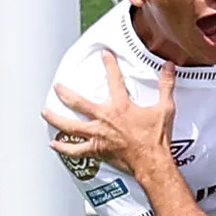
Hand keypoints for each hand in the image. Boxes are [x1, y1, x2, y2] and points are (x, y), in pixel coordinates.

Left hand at [41, 47, 178, 179]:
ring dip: (55, 118)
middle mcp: (104, 119)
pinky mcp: (96, 150)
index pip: (114, 80)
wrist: (152, 161)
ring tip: (45, 113)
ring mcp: (97, 135)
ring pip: (70, 126)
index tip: (104, 54)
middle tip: (57, 86)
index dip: (110, 65)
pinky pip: (75, 150)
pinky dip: (64, 147)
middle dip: (65, 92)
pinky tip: (54, 144)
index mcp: (121, 107)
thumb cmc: (157, 137)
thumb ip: (166, 86)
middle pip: (78, 103)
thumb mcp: (166, 109)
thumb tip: (169, 67)